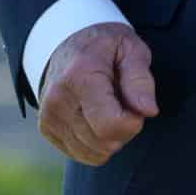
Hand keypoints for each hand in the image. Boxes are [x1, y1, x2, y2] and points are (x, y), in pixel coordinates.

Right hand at [38, 22, 158, 165]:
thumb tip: (149, 111)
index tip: (136, 103)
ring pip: (94, 153)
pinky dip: (96, 142)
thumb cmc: (105, 45)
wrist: (67, 40)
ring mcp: (48, 116)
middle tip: (123, 102)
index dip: (134, 121)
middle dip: (124, 129)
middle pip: (105, 142)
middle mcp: (58, 98)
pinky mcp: (46, 128)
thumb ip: (140, 79)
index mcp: (80, 75)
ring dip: (110, 137)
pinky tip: (95, 117)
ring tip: (107, 107)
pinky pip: (82, 154)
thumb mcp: (130, 48)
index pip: (111, 125)